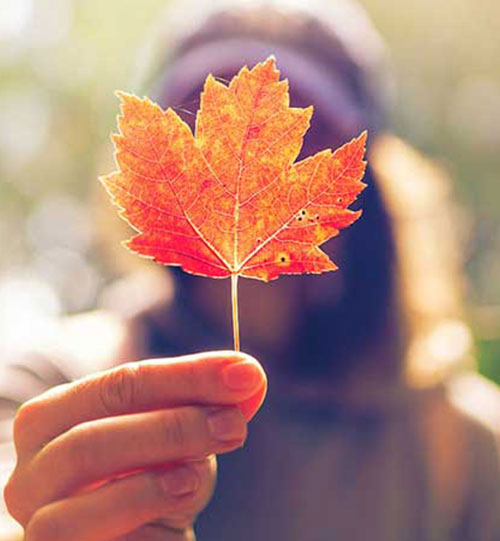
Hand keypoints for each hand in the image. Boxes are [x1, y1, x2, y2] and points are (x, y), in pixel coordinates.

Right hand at [4, 351, 266, 539]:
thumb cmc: (149, 480)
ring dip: (153, 475)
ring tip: (200, 474)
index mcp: (55, 417)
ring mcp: (34, 518)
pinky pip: (91, 536)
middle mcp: (32, 466)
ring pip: (81, 485)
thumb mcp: (181, 436)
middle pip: (93, 436)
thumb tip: (250, 377)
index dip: (187, 376)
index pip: (121, 383)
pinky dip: (142, 512)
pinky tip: (177, 505)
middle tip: (234, 423)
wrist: (131, 537)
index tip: (244, 373)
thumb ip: (209, 404)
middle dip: (173, 425)